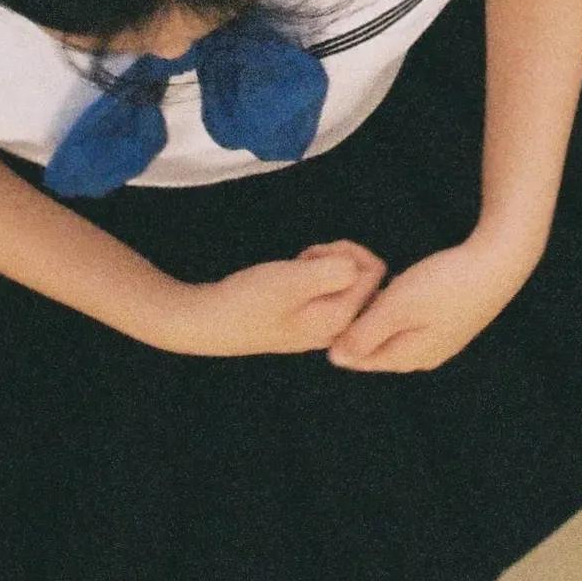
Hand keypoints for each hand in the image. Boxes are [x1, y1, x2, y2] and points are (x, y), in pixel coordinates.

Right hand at [164, 240, 386, 355]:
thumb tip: (359, 266)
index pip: (374, 273)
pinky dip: (312, 275)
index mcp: (337, 320)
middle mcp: (334, 329)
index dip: (350, 250)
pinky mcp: (303, 321)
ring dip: (324, 264)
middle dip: (339, 256)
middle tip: (307, 257)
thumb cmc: (249, 299)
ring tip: (296, 265)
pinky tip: (290, 275)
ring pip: (343, 282)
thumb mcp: (294, 279)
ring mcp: (318, 327)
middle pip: (363, 278)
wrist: (207, 323)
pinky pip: (325, 290)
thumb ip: (334, 271)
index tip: (318, 252)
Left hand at [328, 226, 537, 372]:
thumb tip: (333, 358)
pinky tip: (400, 287)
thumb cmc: (445, 283)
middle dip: (361, 326)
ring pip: (396, 333)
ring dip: (381, 315)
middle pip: (378, 347)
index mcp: (409, 358)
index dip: (342, 334)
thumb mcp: (397, 307)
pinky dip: (401, 308)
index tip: (335, 304)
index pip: (360, 358)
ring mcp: (442, 340)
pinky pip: (414, 322)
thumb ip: (364, 333)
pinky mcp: (453, 321)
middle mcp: (425, 356)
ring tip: (371, 288)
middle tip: (351, 294)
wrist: (499, 263)